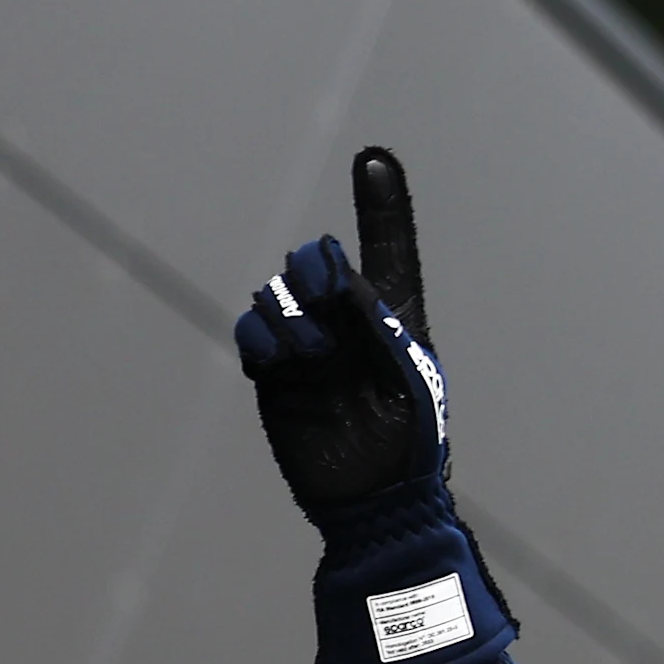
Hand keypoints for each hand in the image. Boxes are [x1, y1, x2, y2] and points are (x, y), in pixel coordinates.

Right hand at [233, 148, 515, 663]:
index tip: (375, 159)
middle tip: (331, 305)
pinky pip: (254, 330)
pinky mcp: (274, 373)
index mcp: (396, 319)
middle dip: (318, 272)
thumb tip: (324, 270)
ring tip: (314, 357)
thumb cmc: (409, 443)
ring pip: (280, 293)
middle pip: (316, 263)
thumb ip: (370, 315)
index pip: (388, 252)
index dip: (381, 207)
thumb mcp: (405, 372)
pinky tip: (279, 358)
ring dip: (292, 314)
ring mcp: (308, 346)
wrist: (376, 504)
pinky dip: (261, 336)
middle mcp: (348, 324)